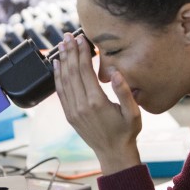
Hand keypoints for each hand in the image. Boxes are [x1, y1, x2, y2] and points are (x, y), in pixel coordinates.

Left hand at [54, 32, 142, 174]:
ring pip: (64, 80)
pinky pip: (60, 92)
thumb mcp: (133, 113)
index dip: (82, 53)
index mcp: (96, 102)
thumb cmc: (126, 132)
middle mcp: (81, 106)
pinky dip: (57, 76)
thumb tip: (117, 73)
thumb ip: (125, 92)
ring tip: (61, 45)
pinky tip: (56, 65)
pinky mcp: (69, 115)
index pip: (85, 71)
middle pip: (72, 72)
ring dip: (62, 61)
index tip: (80, 38)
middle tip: (68, 36)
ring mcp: (73, 111)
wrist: (113, 153)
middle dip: (69, 52)